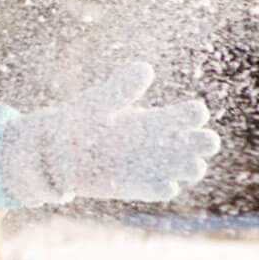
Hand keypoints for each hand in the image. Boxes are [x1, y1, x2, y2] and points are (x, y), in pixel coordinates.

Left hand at [0, 62, 219, 204]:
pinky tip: (165, 186)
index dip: (194, 114)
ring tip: (190, 166)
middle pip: (195, 143)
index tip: (195, 113)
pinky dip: (163, 189)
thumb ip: (121, 88)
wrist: (54, 151)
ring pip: (184, 168)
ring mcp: (149, 165)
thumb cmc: (79, 120)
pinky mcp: (135, 185)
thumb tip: (145, 69)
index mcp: (154, 118)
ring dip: (191, 168)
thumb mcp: (99, 102)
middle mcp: (158, 142)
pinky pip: (157, 190)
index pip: (188, 115)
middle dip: (204, 143)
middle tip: (204, 142)